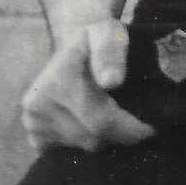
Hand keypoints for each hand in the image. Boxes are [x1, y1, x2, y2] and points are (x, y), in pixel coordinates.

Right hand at [21, 18, 154, 152]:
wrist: (73, 45)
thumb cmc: (97, 37)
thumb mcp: (109, 33)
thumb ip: (110, 52)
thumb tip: (111, 81)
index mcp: (56, 83)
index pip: (99, 121)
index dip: (129, 129)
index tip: (152, 127)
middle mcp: (37, 107)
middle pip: (92, 138)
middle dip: (120, 134)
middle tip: (138, 122)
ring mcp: (33, 124)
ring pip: (83, 146)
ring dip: (105, 137)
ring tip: (116, 116)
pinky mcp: (35, 136)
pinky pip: (71, 151)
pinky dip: (88, 141)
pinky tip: (94, 122)